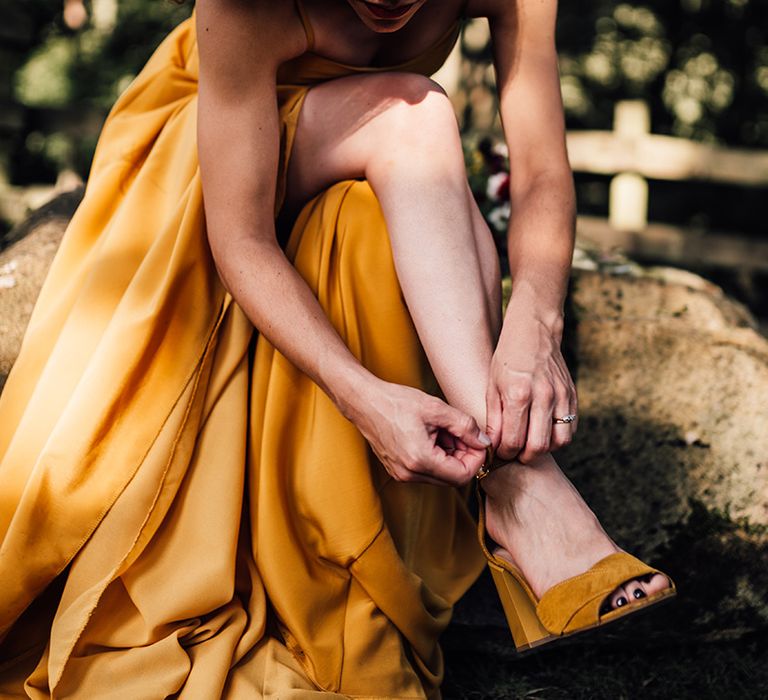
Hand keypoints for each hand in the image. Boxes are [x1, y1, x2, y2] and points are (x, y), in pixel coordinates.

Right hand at [347, 380, 490, 485]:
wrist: (364, 402)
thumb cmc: (396, 402)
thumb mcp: (436, 409)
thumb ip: (465, 426)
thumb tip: (484, 442)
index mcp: (420, 460)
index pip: (463, 475)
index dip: (476, 459)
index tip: (477, 441)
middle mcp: (410, 473)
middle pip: (452, 478)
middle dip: (463, 456)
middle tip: (461, 432)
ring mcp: (402, 474)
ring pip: (440, 475)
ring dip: (450, 455)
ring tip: (443, 430)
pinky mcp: (398, 470)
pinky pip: (426, 471)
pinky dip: (436, 456)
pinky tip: (432, 435)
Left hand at [485, 296, 576, 463]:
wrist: (534, 331)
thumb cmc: (508, 358)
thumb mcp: (492, 385)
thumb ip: (494, 417)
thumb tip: (493, 444)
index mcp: (519, 394)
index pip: (513, 440)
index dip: (504, 452)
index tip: (499, 451)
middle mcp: (543, 396)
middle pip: (538, 446)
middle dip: (524, 457)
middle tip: (515, 454)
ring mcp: (561, 396)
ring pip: (559, 442)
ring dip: (544, 449)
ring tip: (530, 443)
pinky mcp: (572, 395)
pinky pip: (570, 428)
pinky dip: (558, 437)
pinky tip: (544, 431)